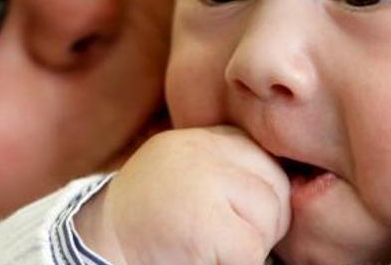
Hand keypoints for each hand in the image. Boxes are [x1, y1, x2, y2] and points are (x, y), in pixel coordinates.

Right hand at [76, 126, 290, 264]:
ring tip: (205, 244)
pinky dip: (235, 264)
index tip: (238, 215)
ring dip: (250, 244)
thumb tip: (292, 179)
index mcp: (205, 137)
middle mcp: (206, 150)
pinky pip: (251, 250)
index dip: (263, 194)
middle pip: (276, 187)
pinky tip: (200, 257)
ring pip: (270, 218)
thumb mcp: (189, 172)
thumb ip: (229, 165)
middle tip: (222, 236)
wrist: (97, 245)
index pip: (266, 159)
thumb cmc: (151, 218)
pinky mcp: (207, 224)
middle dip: (263, 221)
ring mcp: (205, 182)